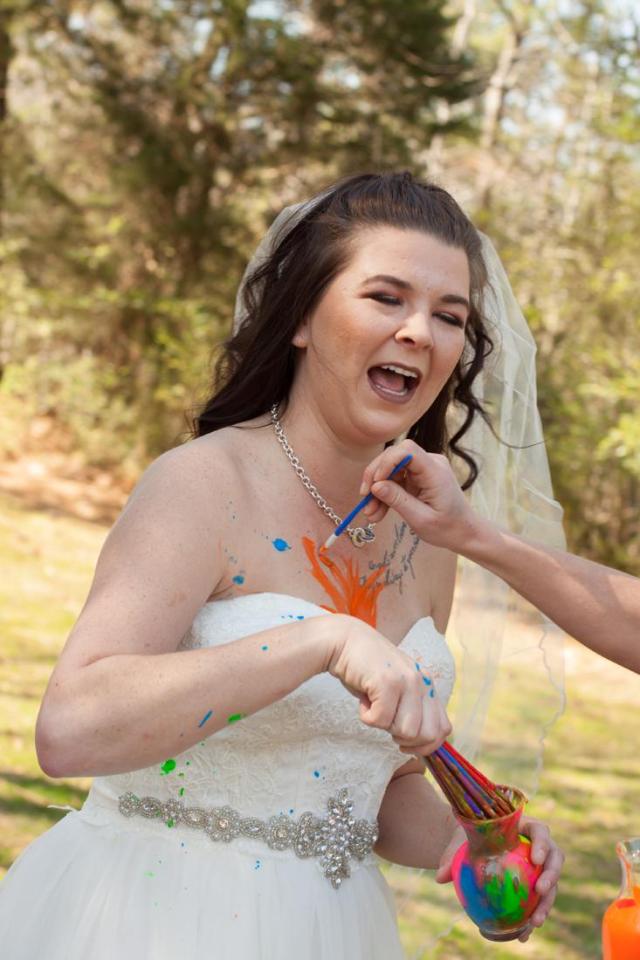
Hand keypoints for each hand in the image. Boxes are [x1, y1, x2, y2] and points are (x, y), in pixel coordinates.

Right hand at [326, 615, 451, 754]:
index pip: (443, 729)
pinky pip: (380, 720)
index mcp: (428, 685)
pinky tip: (363, 699)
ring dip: (384, 726)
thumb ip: (412, 709)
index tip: (405, 744)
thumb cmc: (368, 670)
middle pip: (428, 735)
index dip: (426, 745)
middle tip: (386, 723)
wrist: (344, 641)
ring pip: (406, 731)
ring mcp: (407, 681)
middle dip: (405, 739)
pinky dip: (366, 717)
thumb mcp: (398, 689)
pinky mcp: (388, 682)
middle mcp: (423, 682)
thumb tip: (420, 745)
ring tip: (374, 706)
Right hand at [359, 439, 481, 552]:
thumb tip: (375, 486)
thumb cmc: (447, 528)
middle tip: (364, 500)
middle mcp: (430, 463)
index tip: (374, 485)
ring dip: (378, 490)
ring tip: (371, 514)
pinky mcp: (418, 477)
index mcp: (435, 471)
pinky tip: (378, 512)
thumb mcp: (420, 519)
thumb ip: (398, 500)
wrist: (464, 532)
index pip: (406, 450)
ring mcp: (424, 469)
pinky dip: (385, 494)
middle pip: (394, 456)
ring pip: (391, 469)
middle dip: (376, 478)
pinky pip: (396, 479)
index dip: (386, 463)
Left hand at [435, 815, 563, 942]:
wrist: (469, 845)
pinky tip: (523, 934)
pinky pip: (538, 902)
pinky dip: (532, 917)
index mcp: (523, 826)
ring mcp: (538, 867)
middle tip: (540, 890)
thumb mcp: (460, 840)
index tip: (536, 858)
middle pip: (555, 858)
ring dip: (547, 903)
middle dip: (551, 875)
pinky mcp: (535, 885)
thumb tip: (439, 877)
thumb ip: (452, 855)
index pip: (540, 831)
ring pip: (551, 884)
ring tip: (535, 921)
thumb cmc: (468, 836)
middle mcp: (537, 846)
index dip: (543, 844)